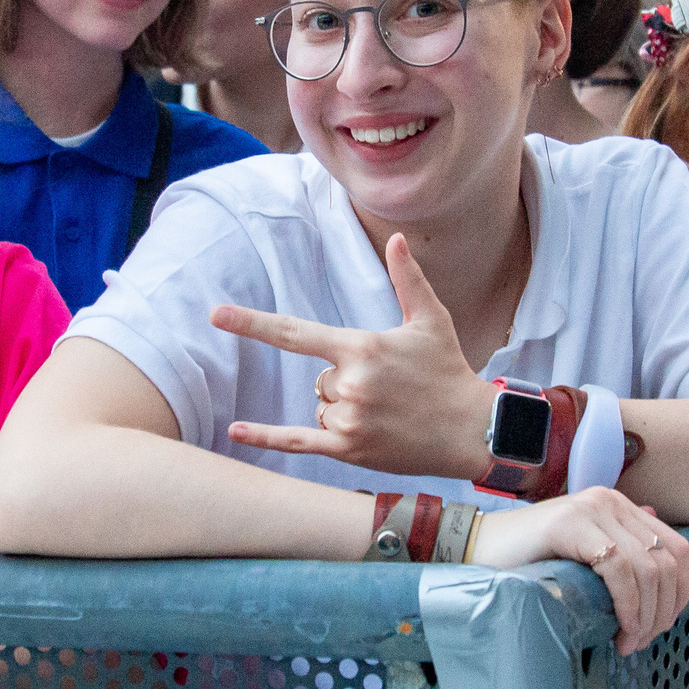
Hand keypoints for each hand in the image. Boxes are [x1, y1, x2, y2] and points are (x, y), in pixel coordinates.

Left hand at [217, 232, 492, 479]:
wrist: (471, 429)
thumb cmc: (449, 369)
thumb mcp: (430, 319)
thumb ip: (408, 279)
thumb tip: (398, 239)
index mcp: (360, 347)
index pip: (295, 332)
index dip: (253, 323)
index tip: (217, 315)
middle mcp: (350, 383)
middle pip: (319, 378)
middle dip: (346, 382)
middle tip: (389, 390)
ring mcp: (348, 419)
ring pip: (321, 407)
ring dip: (345, 410)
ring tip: (388, 413)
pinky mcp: (349, 449)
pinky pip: (298, 440)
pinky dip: (266, 437)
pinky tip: (235, 430)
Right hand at [466, 487, 688, 654]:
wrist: (474, 548)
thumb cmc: (526, 560)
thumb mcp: (582, 555)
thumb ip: (618, 550)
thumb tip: (660, 555)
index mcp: (617, 505)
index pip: (676, 548)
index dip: (679, 593)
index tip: (661, 626)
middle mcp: (609, 500)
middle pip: (667, 560)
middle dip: (664, 609)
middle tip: (641, 641)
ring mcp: (591, 508)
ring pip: (648, 567)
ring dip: (647, 613)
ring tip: (629, 642)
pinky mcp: (571, 523)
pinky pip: (619, 569)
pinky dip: (628, 605)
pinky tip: (619, 627)